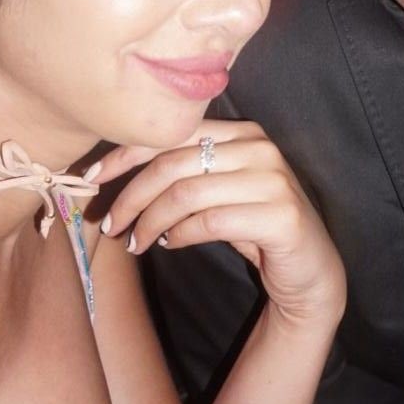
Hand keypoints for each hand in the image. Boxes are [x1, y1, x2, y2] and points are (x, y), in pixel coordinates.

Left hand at [93, 120, 345, 330]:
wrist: (310, 271)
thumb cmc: (254, 228)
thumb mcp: (219, 192)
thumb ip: (185, 173)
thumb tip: (115, 174)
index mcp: (244, 133)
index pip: (173, 131)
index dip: (126, 153)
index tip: (92, 178)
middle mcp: (261, 148)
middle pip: (173, 163)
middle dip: (131, 195)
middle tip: (110, 225)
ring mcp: (274, 180)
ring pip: (186, 194)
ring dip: (150, 221)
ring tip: (135, 242)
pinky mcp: (280, 216)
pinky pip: (210, 222)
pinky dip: (180, 234)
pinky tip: (168, 245)